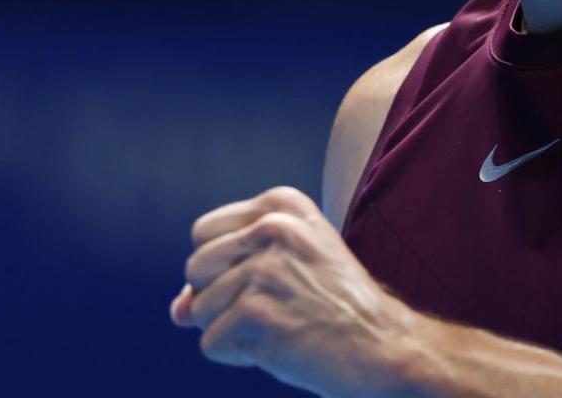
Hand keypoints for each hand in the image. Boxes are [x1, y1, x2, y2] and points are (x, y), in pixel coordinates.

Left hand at [170, 185, 423, 396]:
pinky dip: (237, 355)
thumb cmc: (337, 308)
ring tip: (280, 327)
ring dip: (231, 330)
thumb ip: (227, 277)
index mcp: (281, 205)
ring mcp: (264, 268)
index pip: (204, 232)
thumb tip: (177, 311)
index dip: (224, 268)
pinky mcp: (257, 311)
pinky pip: (211, 343)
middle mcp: (271, 227)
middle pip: (195, 267)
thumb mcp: (288, 269)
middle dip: (219, 298)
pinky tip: (278, 348)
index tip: (268, 280)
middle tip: (272, 309)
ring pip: (198, 308)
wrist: (384, 347)